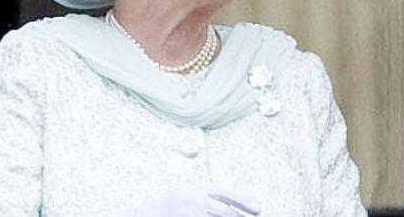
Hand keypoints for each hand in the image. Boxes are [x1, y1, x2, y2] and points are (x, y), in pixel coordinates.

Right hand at [119, 184, 260, 215]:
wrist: (145, 214)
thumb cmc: (171, 202)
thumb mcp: (190, 191)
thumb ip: (209, 193)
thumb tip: (237, 198)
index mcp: (198, 189)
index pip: (227, 193)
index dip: (245, 200)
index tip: (258, 207)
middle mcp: (195, 201)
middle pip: (226, 211)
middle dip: (243, 216)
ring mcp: (192, 214)